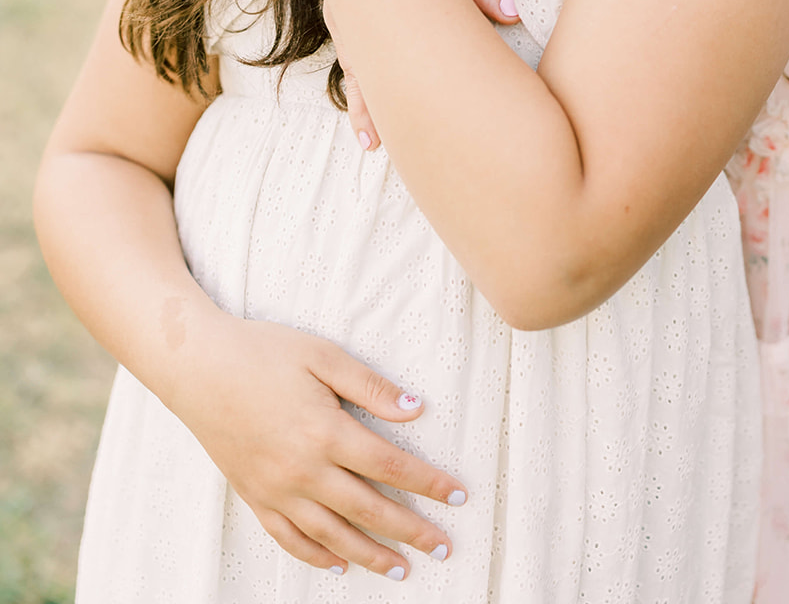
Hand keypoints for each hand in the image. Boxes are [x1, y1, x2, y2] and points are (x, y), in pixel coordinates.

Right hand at [174, 315, 466, 577]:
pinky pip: (290, 538)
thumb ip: (370, 386)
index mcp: (327, 431)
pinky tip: (339, 564)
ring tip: (401, 569)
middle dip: (411, 530)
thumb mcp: (322, 354)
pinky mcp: (254, 497)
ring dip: (370, 554)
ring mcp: (276, 489)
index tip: (458, 495)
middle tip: (444, 546)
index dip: (428, 483)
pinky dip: (317, 555)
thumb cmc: (263, 352)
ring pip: (333, 534)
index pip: (391, 466)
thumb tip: (415, 407)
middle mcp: (304, 470)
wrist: (197, 367)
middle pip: (369, 509)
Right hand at [339, 0, 516, 148]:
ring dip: (370, 105)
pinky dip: (359, 92)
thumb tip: (510, 15)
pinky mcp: (343, 12)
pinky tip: (366, 127)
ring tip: (378, 145)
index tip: (470, 107)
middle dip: (400, 102)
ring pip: (361, 66)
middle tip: (413, 144)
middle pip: (388, 60)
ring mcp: (351, 8)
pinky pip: (351, 59)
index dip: (453, 69)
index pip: (434, 28)